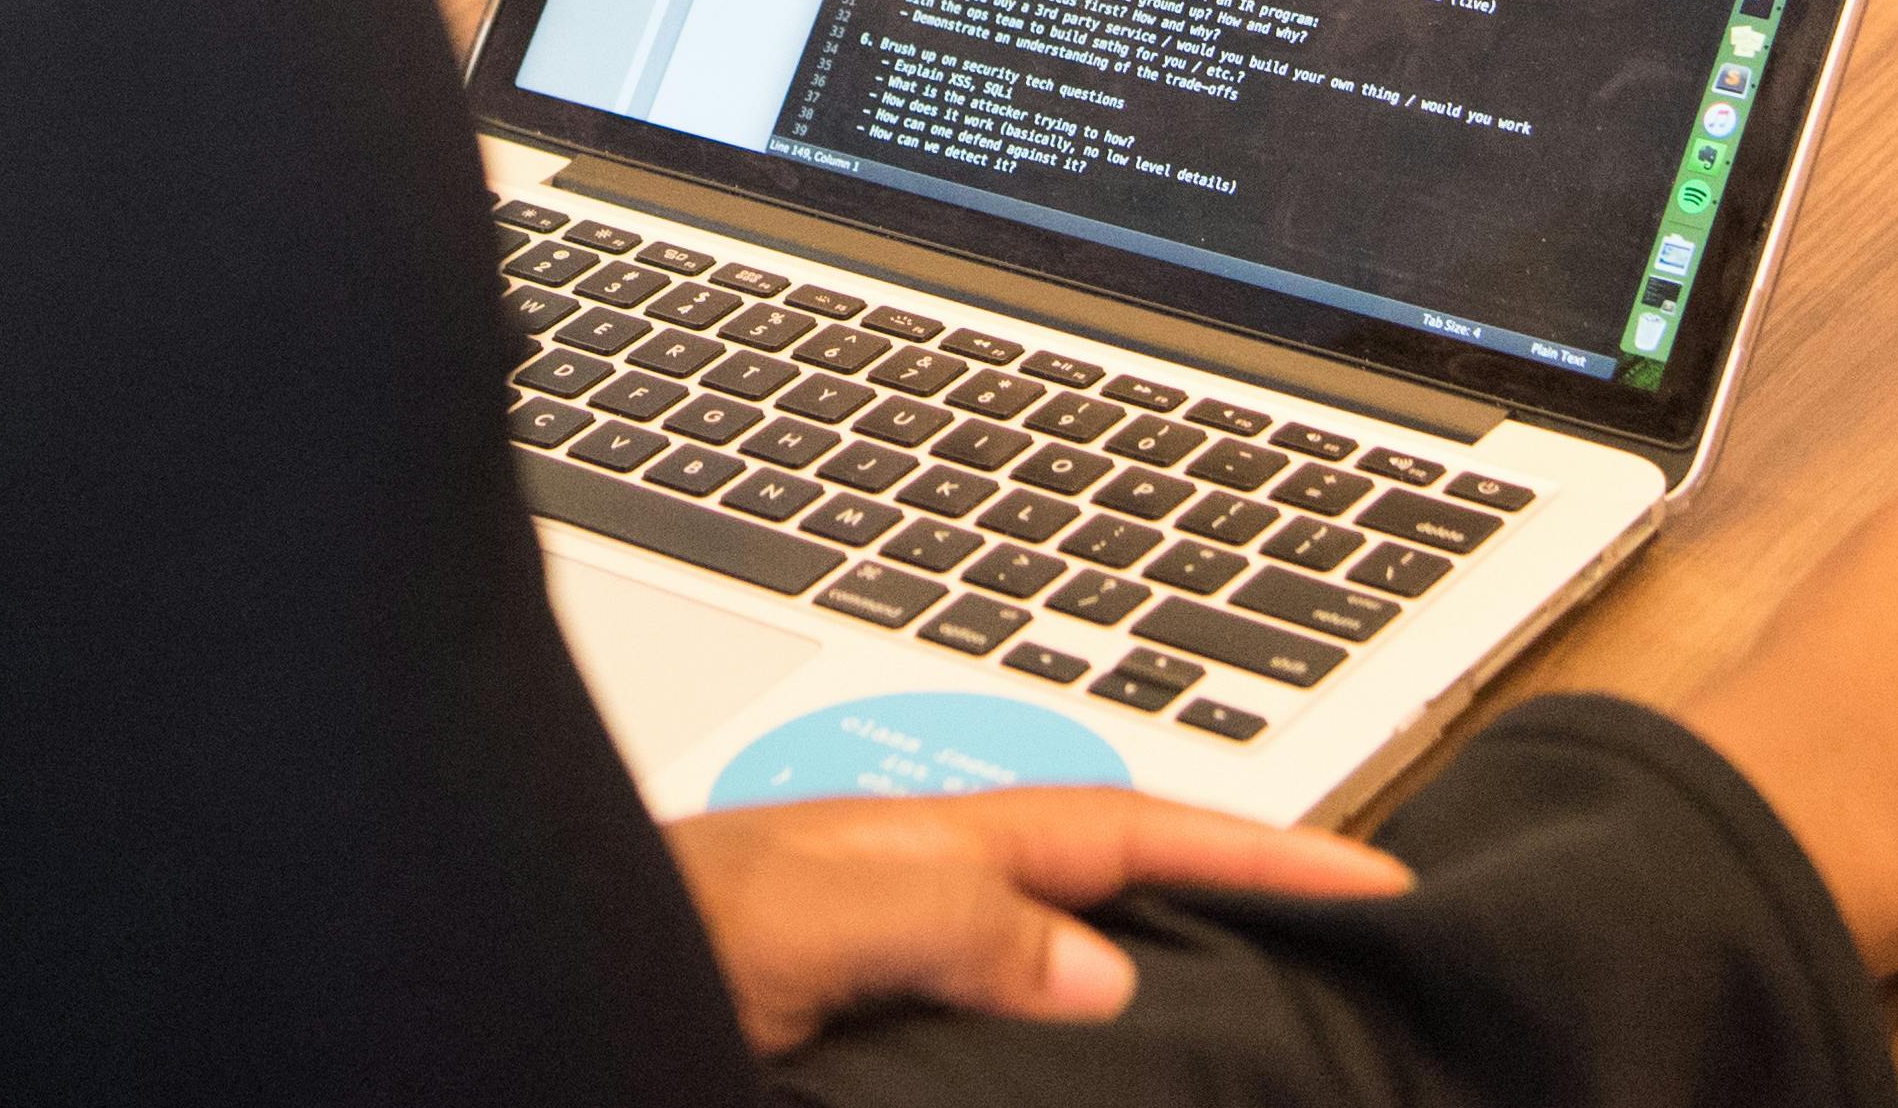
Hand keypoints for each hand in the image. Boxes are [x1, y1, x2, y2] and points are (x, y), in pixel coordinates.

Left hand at [664, 786, 1407, 1056]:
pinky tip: (1106, 1066)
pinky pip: (1005, 1021)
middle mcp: (918, 888)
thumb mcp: (796, 916)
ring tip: (1270, 1006)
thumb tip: (1105, 966)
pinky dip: (1079, 1034)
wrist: (521, 977)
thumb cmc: (631, 933)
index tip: (1376, 878)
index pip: (1127, 831)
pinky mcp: (862, 1026)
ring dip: (1164, 963)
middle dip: (1237, 894)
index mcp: (925, 846)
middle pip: (1115, 884)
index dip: (1257, 851)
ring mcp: (891, 955)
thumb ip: (944, 921)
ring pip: (1066, 953)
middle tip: (1357, 936)